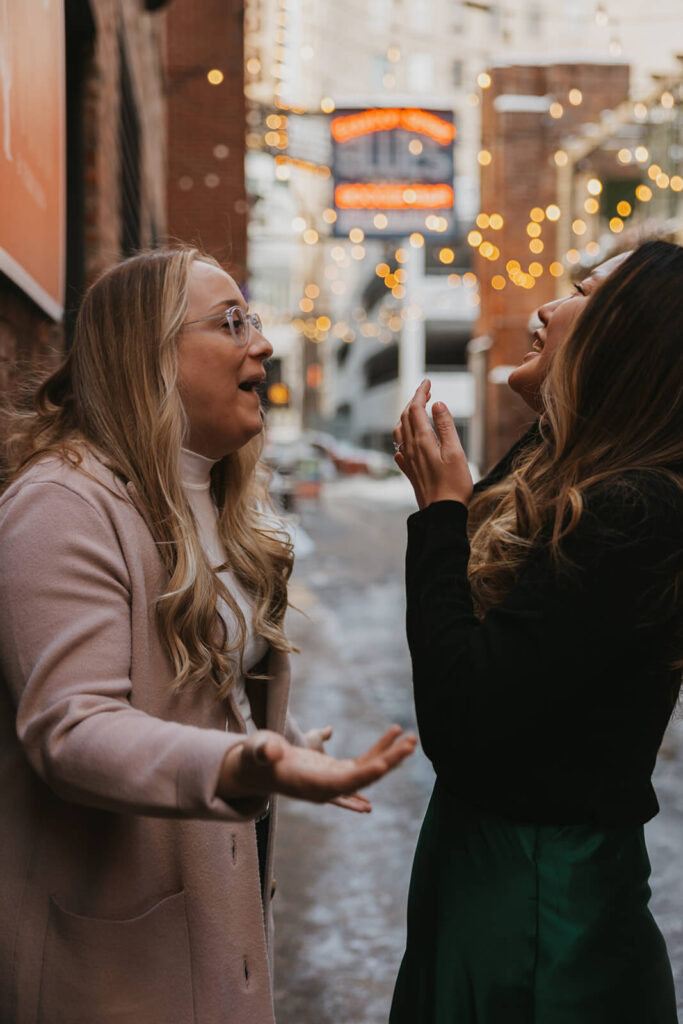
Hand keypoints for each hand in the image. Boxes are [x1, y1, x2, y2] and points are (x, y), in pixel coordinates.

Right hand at [217, 726, 417, 810]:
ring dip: (391, 755)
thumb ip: (262, 751)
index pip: (340, 783)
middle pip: (363, 777)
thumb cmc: (255, 758)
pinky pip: (364, 761)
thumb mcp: (257, 752)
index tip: (382, 766)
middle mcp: (327, 787)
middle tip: (411, 744)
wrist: (258, 770)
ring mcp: (335, 780)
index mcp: (309, 784)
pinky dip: (379, 749)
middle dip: (388, 761)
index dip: (361, 776)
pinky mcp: (338, 772)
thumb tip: (269, 751)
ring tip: (412, 738)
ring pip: (368, 769)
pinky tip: (395, 735)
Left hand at [393, 380, 472, 509]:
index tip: (427, 381)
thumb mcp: (455, 452)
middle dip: (414, 400)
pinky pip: (400, 447)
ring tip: (417, 409)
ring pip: (400, 430)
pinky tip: (408, 438)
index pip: (416, 408)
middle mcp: (410, 447)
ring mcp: (407, 459)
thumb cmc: (454, 484)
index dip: (420, 392)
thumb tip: (437, 404)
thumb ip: (445, 426)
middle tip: (426, 390)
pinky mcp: (409, 470)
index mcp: (422, 439)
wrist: (441, 513)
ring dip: (407, 416)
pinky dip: (403, 435)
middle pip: (406, 416)